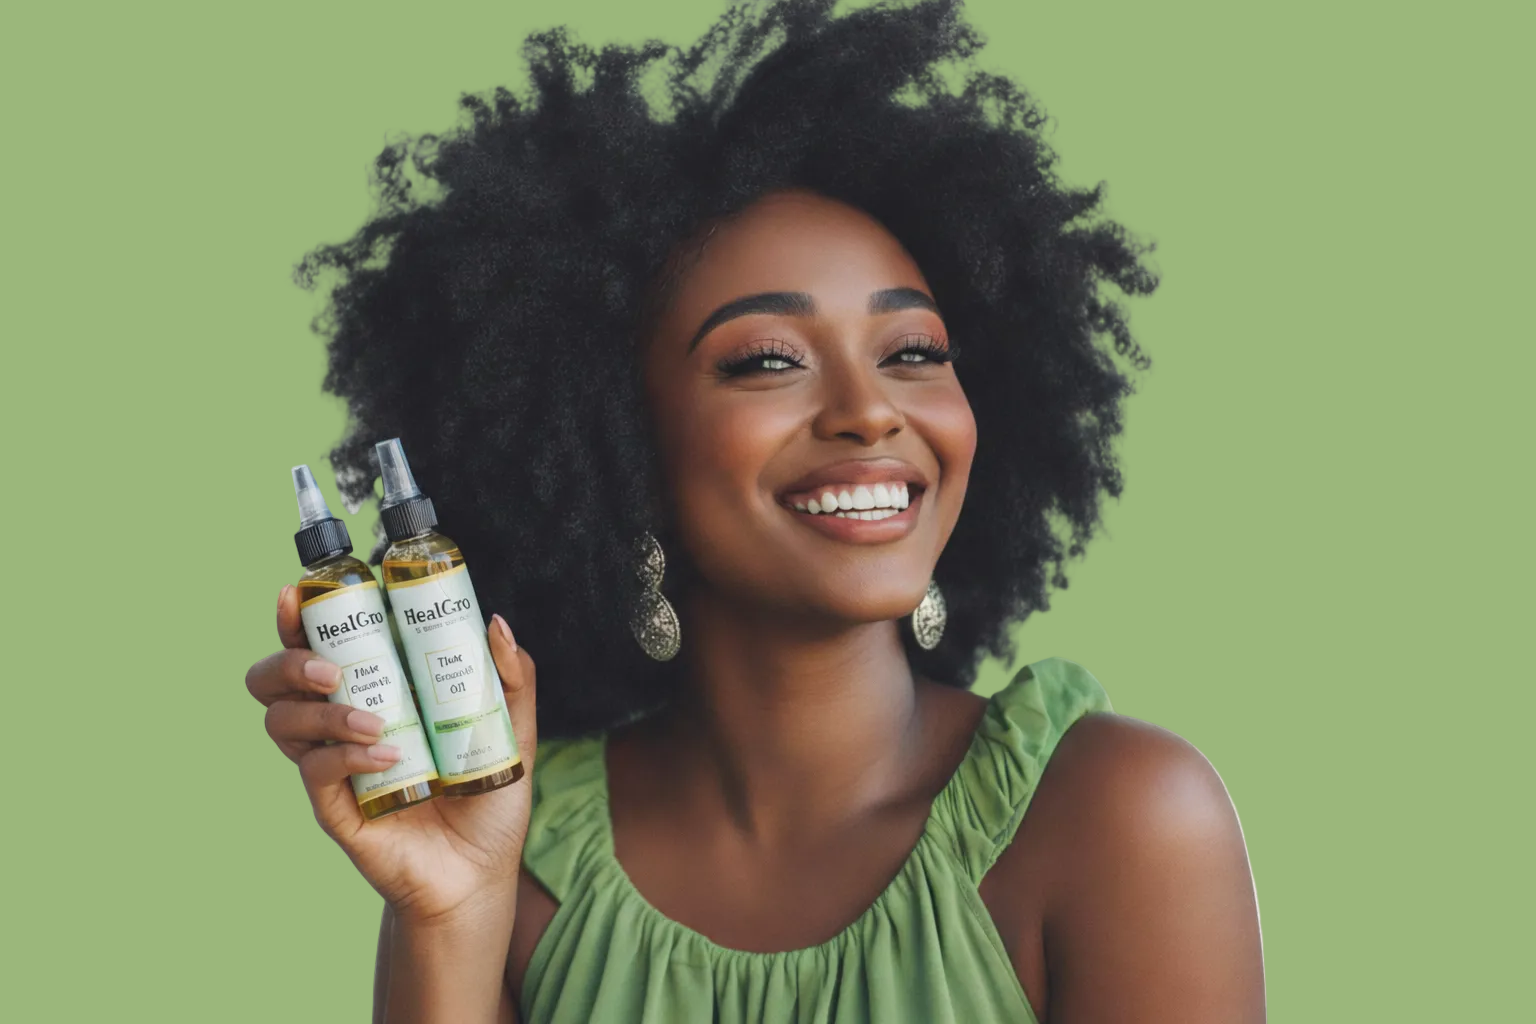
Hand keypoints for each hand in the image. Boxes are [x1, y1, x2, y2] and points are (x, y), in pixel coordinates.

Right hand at [246, 585, 536, 926]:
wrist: (480, 872)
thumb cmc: (487, 798)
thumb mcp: (511, 731)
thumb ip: (511, 678)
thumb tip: (494, 623)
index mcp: (374, 691)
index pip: (319, 644)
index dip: (298, 616)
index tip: (298, 593)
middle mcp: (339, 723)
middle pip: (274, 680)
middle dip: (289, 661)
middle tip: (331, 669)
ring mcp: (331, 765)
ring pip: (283, 722)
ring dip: (323, 714)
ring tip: (375, 722)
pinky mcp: (333, 807)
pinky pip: (315, 771)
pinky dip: (344, 757)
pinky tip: (386, 758)